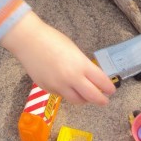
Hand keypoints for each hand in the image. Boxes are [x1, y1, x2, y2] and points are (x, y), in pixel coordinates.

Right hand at [0, 11, 115, 104]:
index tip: (111, 90)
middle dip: (101, 100)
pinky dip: (67, 93)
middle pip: (92, 97)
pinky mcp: (47, 89)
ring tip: (86, 96)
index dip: (108, 88)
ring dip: (84, 99)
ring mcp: (58, 86)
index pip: (101, 82)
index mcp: (80, 65)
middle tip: (104, 100)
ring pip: (76, 101)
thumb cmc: (52, 39)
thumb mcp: (74, 50)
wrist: (28, 41)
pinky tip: (66, 85)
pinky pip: (62, 95)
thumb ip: (82, 65)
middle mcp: (71, 78)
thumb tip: (89, 76)